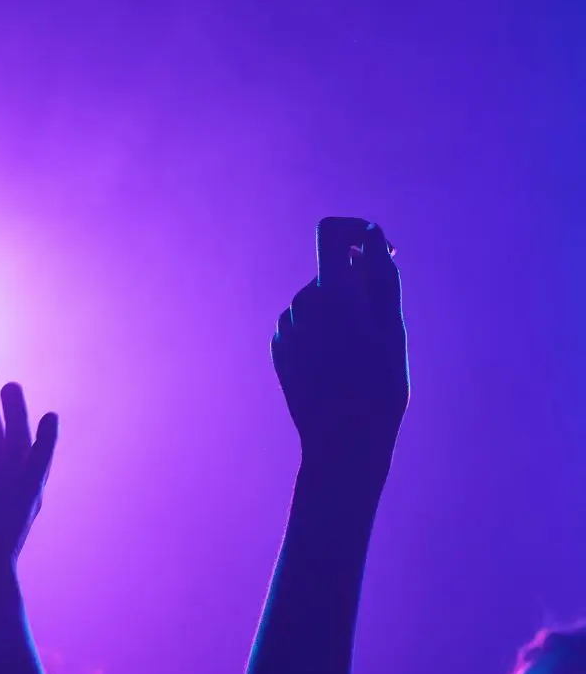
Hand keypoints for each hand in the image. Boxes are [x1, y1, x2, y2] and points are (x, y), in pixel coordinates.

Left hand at [272, 219, 408, 477]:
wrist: (342, 442)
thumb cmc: (378, 386)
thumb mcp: (393, 328)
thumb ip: (381, 275)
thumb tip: (370, 237)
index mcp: (332, 294)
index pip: (330, 232)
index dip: (355, 231)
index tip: (376, 248)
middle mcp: (301, 306)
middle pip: (330, 271)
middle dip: (356, 282)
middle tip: (381, 322)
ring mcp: (286, 328)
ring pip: (317, 298)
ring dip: (340, 309)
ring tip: (360, 350)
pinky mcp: (279, 349)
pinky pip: (304, 323)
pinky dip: (323, 329)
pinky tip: (338, 362)